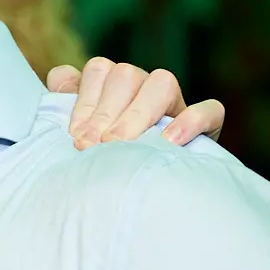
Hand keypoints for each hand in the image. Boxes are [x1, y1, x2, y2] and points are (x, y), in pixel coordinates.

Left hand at [48, 56, 224, 148]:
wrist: (137, 200)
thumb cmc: (100, 162)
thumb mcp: (77, 133)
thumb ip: (63, 103)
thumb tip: (59, 80)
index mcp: (113, 86)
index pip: (99, 70)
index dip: (84, 100)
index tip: (74, 135)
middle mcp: (144, 87)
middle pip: (126, 75)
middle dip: (105, 113)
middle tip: (93, 146)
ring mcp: (176, 103)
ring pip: (162, 83)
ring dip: (138, 114)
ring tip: (121, 145)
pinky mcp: (207, 124)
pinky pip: (209, 110)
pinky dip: (191, 121)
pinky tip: (169, 141)